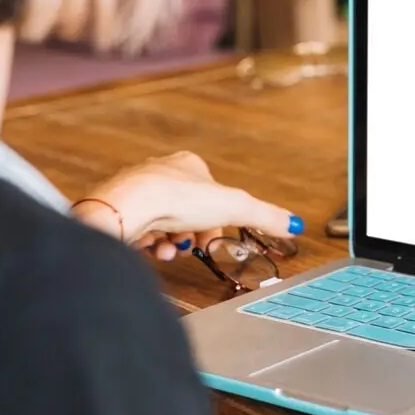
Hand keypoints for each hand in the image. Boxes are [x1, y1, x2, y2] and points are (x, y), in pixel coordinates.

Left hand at [72, 152, 302, 260]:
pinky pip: (141, 232)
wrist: (126, 208)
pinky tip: (152, 250)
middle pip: (187, 213)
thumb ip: (265, 217)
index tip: (214, 236)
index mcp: (187, 164)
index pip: (210, 194)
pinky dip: (150, 246)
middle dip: (192, 236)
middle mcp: (159, 174)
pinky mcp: (120, 212)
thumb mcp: (234, 207)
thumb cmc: (174, 199)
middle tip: (191, 246)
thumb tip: (294, 224)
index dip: (216, 220)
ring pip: (164, 225)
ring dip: (171, 244)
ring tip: (168, 250)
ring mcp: (137, 193)